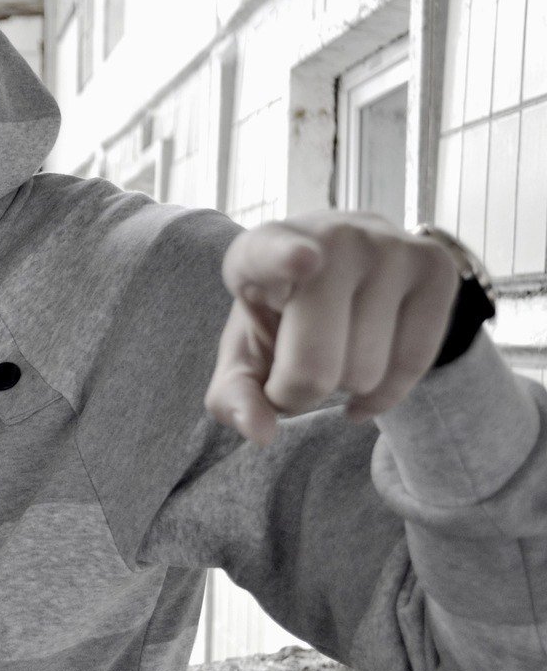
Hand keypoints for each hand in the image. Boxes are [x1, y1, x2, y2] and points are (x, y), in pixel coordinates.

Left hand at [204, 211, 458, 445]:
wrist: (340, 267)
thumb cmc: (279, 316)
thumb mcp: (243, 352)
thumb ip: (234, 396)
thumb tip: (261, 433)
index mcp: (262, 249)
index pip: (274, 254)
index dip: (286, 260)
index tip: (303, 261)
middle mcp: (331, 237)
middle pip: (315, 367)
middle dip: (299, 393)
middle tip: (296, 366)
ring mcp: (388, 248)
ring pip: (366, 374)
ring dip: (344, 388)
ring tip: (335, 349)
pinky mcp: (435, 268)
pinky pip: (414, 365)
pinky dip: (387, 393)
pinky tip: (367, 375)